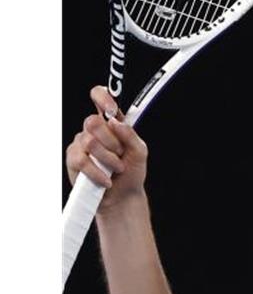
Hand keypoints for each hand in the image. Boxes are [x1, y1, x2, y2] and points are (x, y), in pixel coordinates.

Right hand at [66, 86, 148, 210]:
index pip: (99, 96)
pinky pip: (82, 160)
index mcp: (111, 123)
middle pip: (92, 122)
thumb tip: (115, 121)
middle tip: (121, 154)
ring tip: (117, 168)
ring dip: (108, 159)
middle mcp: (94, 130)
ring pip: (89, 142)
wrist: (122, 196)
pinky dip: (98, 172)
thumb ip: (130, 135)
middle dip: (111, 141)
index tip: (111, 109)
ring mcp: (81, 143)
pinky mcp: (73, 159)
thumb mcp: (139, 152)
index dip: (102, 97)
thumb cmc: (131, 172)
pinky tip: (106, 180)